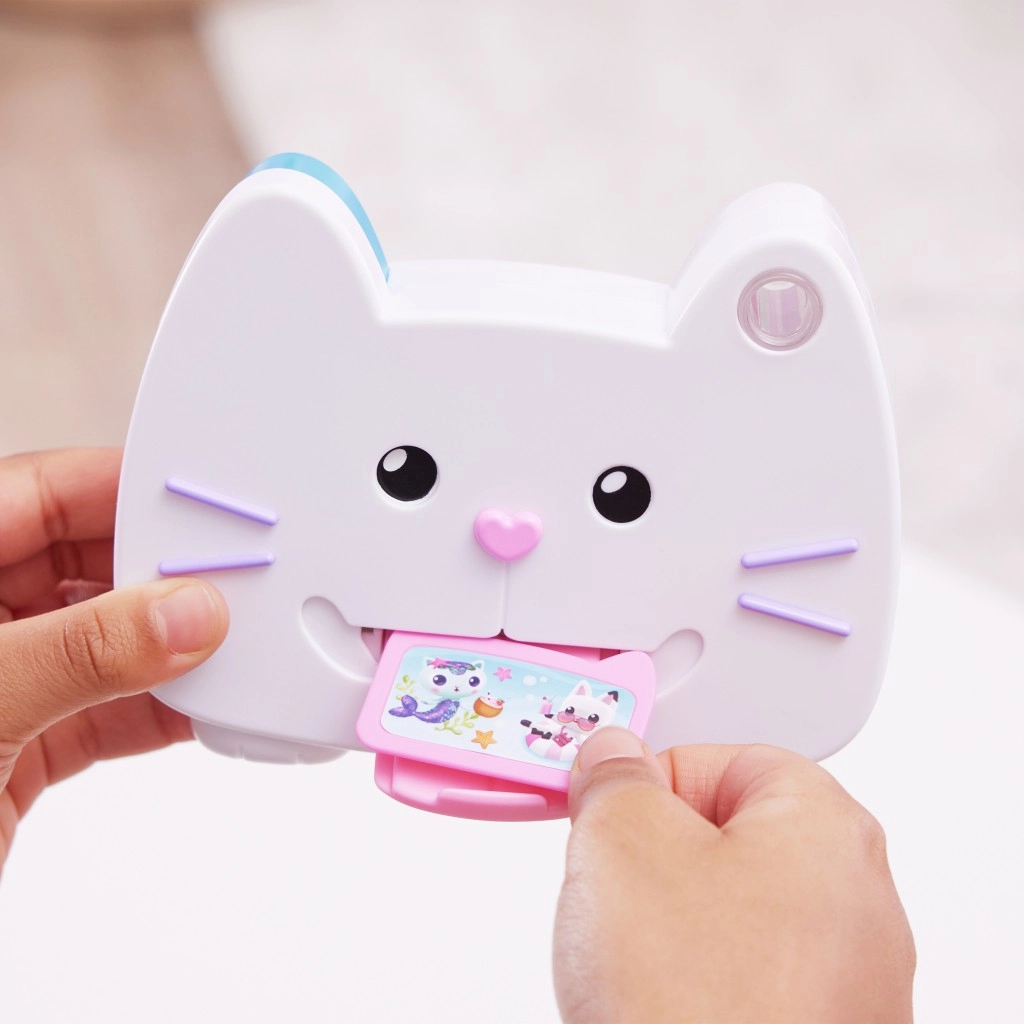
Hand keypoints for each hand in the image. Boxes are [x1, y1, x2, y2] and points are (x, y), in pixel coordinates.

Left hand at [0, 449, 227, 871]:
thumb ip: (80, 654)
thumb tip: (184, 616)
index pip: (37, 494)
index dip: (122, 489)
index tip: (201, 502)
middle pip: (86, 565)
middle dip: (162, 575)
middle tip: (230, 582)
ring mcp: (0, 680)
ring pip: (107, 638)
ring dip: (172, 647)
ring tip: (230, 643)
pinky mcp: (23, 742)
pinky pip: (110, 706)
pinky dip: (162, 707)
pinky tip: (205, 704)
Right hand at [555, 729, 914, 1022]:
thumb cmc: (698, 1007)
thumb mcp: (622, 839)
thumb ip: (614, 774)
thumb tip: (611, 756)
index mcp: (825, 826)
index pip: (718, 757)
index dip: (646, 779)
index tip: (601, 807)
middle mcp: (855, 903)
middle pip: (723, 838)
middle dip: (652, 859)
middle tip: (613, 888)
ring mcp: (842, 984)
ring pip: (724, 917)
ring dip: (665, 929)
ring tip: (633, 964)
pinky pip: (737, 984)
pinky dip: (690, 987)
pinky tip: (658, 1010)